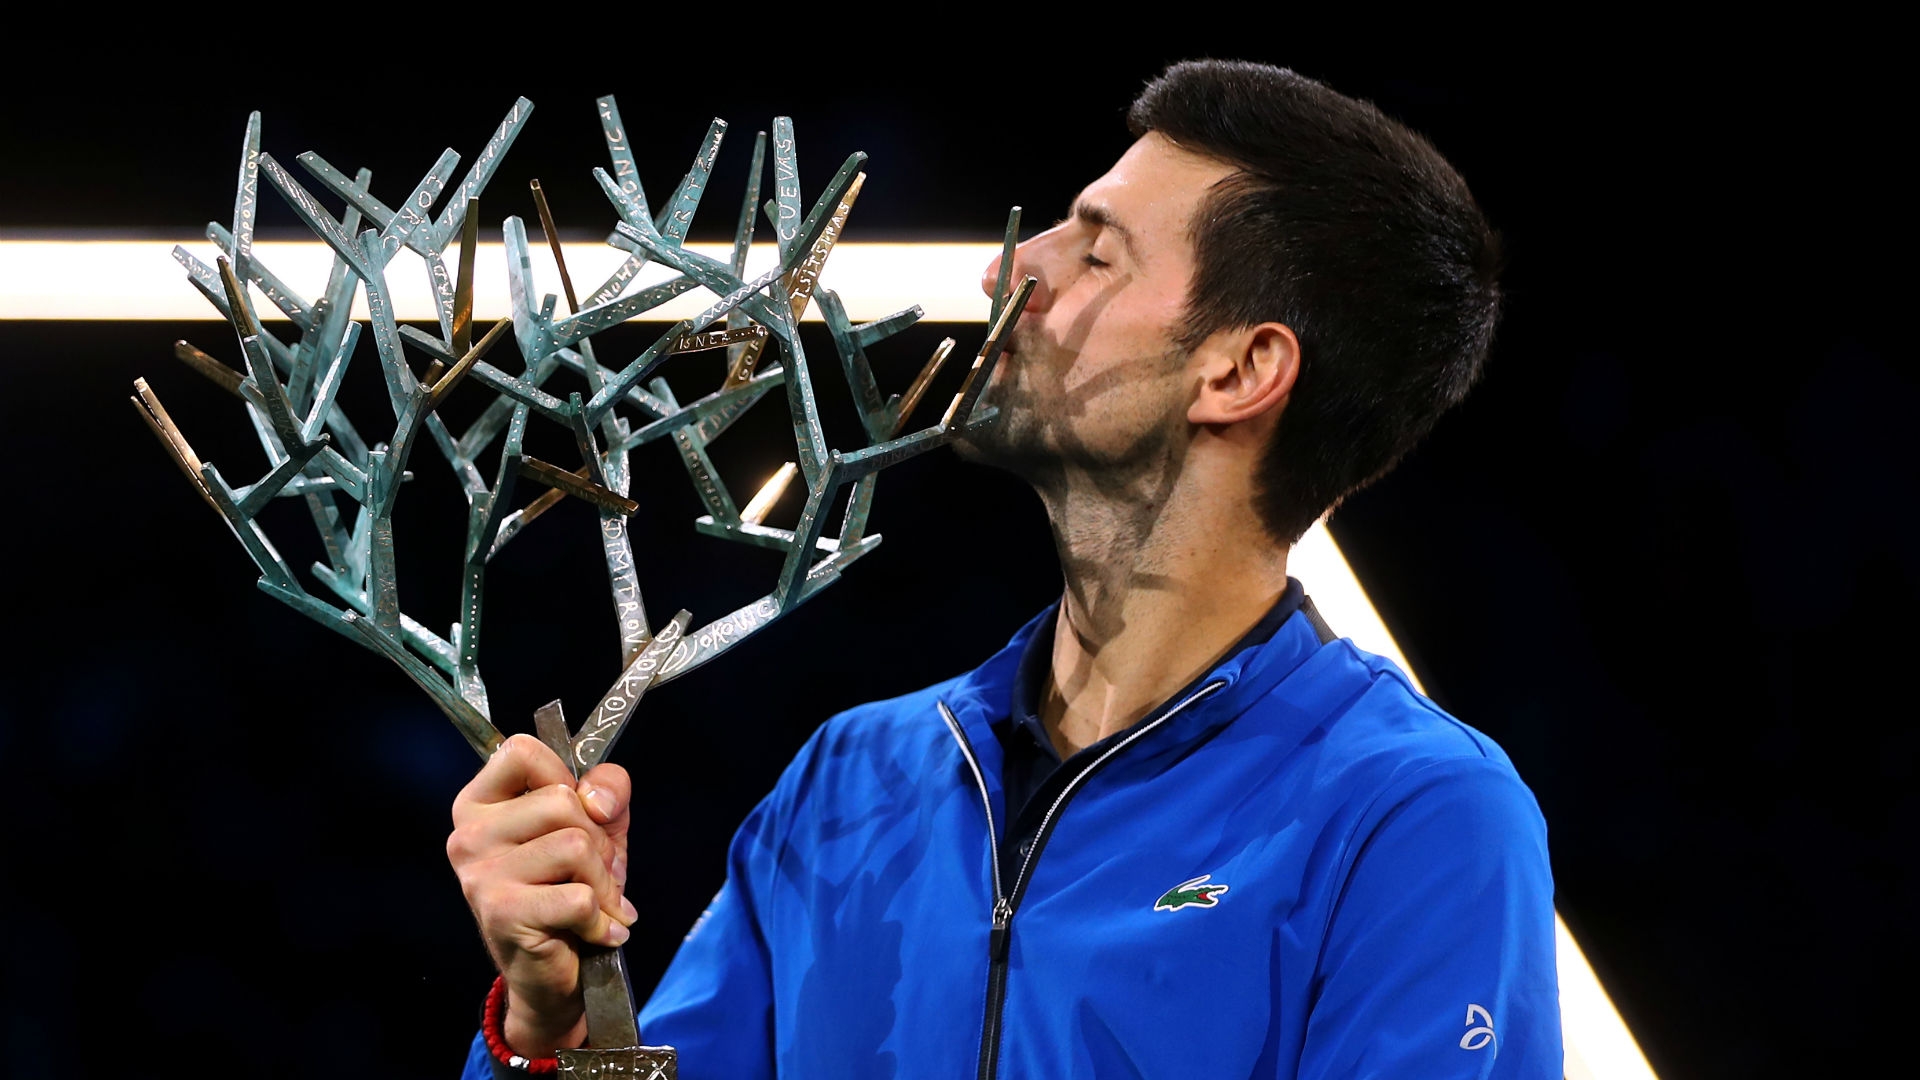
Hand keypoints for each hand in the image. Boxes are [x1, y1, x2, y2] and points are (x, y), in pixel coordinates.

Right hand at [448, 733, 636, 1055]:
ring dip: (603, 882)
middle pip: (561, 801)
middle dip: (598, 841)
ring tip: (597, 903)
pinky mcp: (502, 913)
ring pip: (574, 846)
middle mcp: (469, 834)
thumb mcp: (597, 827)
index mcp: (480, 802)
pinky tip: (597, 930)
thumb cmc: (568, 890)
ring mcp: (480, 875)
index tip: (577, 812)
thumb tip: (596, 799)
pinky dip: (602, 918)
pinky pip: (578, 897)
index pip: (522, 750)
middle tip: (596, 875)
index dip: (565, 776)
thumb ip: (605, 790)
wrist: (554, 974)